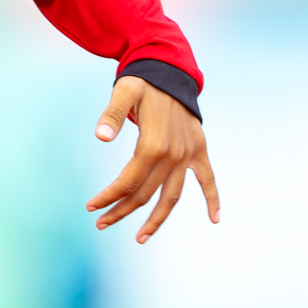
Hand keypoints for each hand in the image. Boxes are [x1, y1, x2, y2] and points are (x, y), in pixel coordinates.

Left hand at [87, 76, 220, 242]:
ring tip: (140, 237)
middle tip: (100, 222)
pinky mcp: (199, 150)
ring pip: (173, 196)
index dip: (109, 196)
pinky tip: (215, 219)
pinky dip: (213, 199)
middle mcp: (174, 155)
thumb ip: (111, 114)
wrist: (170, 70)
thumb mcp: (124, 92)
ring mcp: (189, 154)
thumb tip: (100, 136)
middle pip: (146, 193)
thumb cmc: (142, 83)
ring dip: (157, 219)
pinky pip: (208, 179)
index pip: (129, 182)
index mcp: (153, 145)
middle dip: (122, 211)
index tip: (91, 206)